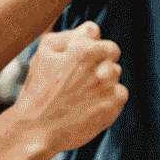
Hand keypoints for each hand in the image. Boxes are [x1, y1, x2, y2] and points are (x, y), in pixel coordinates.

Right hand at [10, 22, 126, 153]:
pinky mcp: (115, 102)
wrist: (37, 130)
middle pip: (111, 50)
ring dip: (104, 79)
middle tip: (81, 77)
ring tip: (82, 94)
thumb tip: (88, 30)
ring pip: (116, 71)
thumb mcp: (43, 54)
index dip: (84, 43)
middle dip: (99, 60)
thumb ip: (66, 35)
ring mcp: (108, 83)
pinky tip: (92, 105)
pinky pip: (121, 92)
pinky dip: (110, 98)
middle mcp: (98, 63)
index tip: (76, 58)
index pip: (94, 31)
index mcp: (81, 48)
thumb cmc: (38, 91)